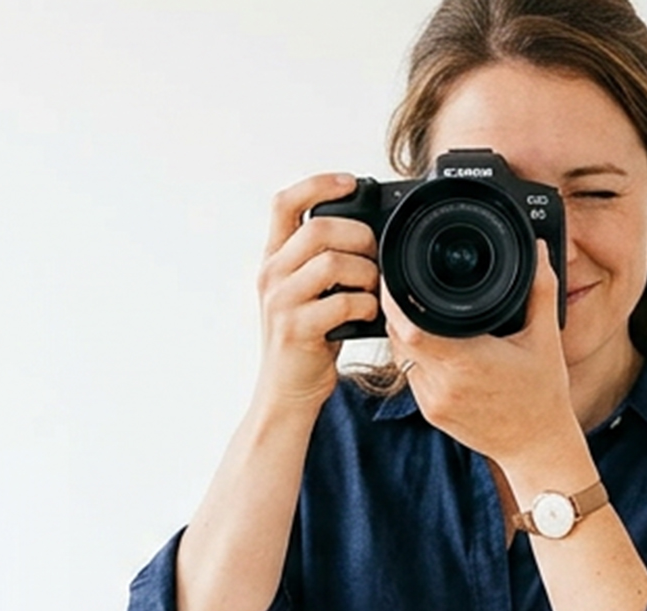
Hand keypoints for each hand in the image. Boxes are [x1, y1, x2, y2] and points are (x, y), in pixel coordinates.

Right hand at [254, 173, 379, 410]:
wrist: (287, 392)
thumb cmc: (307, 339)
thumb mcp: (307, 292)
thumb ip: (322, 261)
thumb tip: (369, 234)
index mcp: (274, 259)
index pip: (285, 202)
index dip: (318, 184)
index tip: (351, 182)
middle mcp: (271, 274)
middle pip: (318, 228)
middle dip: (359, 237)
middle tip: (374, 258)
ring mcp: (281, 302)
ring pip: (333, 262)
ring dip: (367, 274)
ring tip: (373, 291)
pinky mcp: (297, 329)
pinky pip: (343, 302)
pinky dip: (366, 306)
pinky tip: (367, 315)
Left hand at [383, 241, 583, 469]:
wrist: (538, 447)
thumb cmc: (544, 396)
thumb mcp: (546, 338)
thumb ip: (541, 289)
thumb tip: (538, 251)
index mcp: (467, 362)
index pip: (409, 327)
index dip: (396, 300)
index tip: (399, 277)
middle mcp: (443, 384)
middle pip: (397, 337)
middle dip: (400, 310)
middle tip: (411, 288)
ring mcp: (433, 402)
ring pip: (400, 356)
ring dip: (406, 334)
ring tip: (425, 315)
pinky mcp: (431, 412)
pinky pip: (411, 375)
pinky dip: (416, 356)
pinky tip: (437, 347)